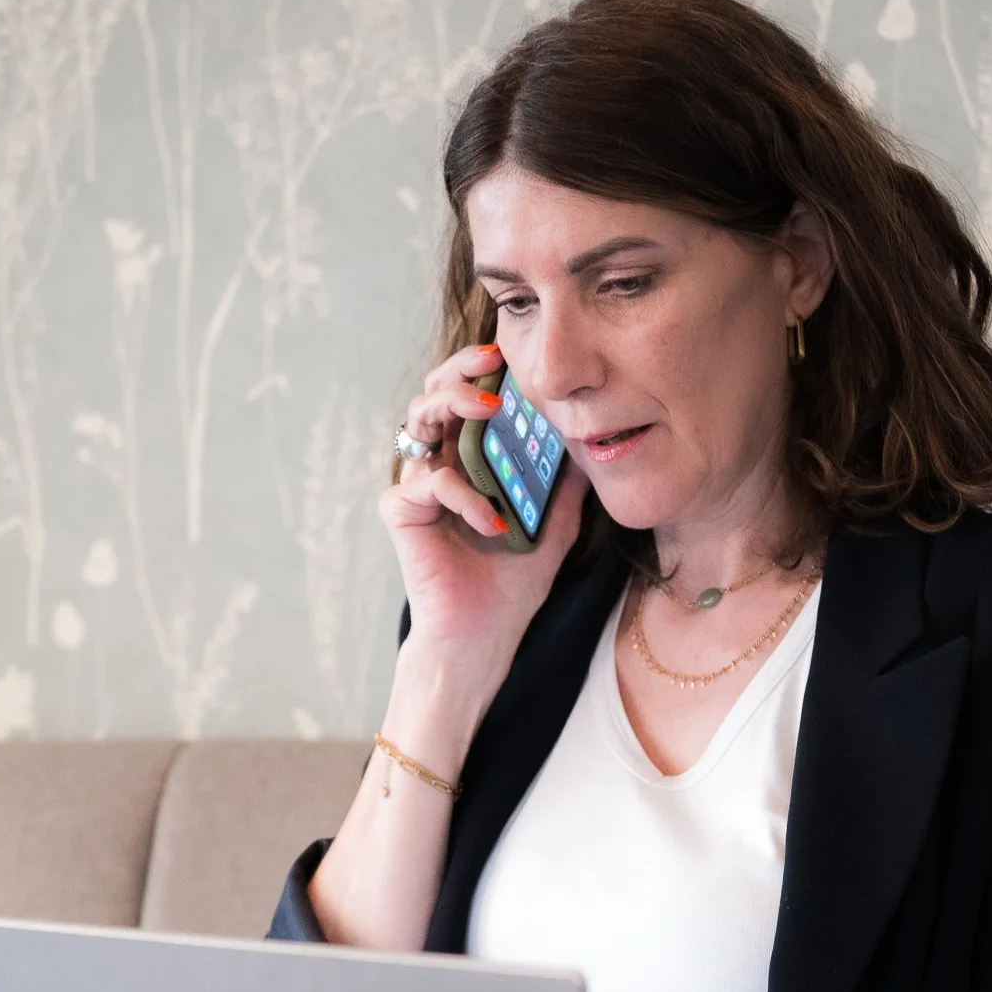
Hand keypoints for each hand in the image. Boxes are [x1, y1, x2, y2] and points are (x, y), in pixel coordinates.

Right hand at [381, 343, 591, 673]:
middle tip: (491, 363)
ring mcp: (416, 485)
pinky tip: (494, 523)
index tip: (509, 355)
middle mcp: (436, 463)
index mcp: (467, 459)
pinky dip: (465, 496)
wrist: (484, 635)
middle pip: (434, 394)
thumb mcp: (553, 524)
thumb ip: (564, 484)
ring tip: (490, 410)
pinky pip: (430, 483)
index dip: (480, 370)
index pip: (467, 397)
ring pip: (418, 420)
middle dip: (459, 370)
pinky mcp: (401, 512)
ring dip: (453, 404)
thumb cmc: (512, 584)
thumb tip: (590, 440)